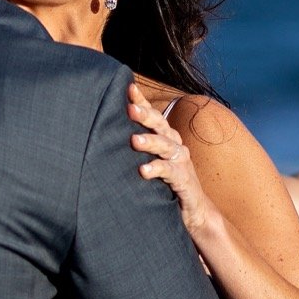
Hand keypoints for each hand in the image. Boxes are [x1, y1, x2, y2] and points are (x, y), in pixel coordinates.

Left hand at [128, 89, 217, 242]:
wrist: (194, 211)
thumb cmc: (166, 183)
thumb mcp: (150, 162)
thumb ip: (136, 148)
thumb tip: (104, 137)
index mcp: (166, 138)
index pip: (153, 115)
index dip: (142, 101)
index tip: (128, 88)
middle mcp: (175, 145)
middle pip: (160, 125)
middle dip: (145, 115)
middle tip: (130, 108)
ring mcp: (181, 161)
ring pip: (165, 146)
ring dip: (150, 142)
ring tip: (134, 141)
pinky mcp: (183, 180)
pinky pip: (170, 171)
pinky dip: (156, 169)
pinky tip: (143, 171)